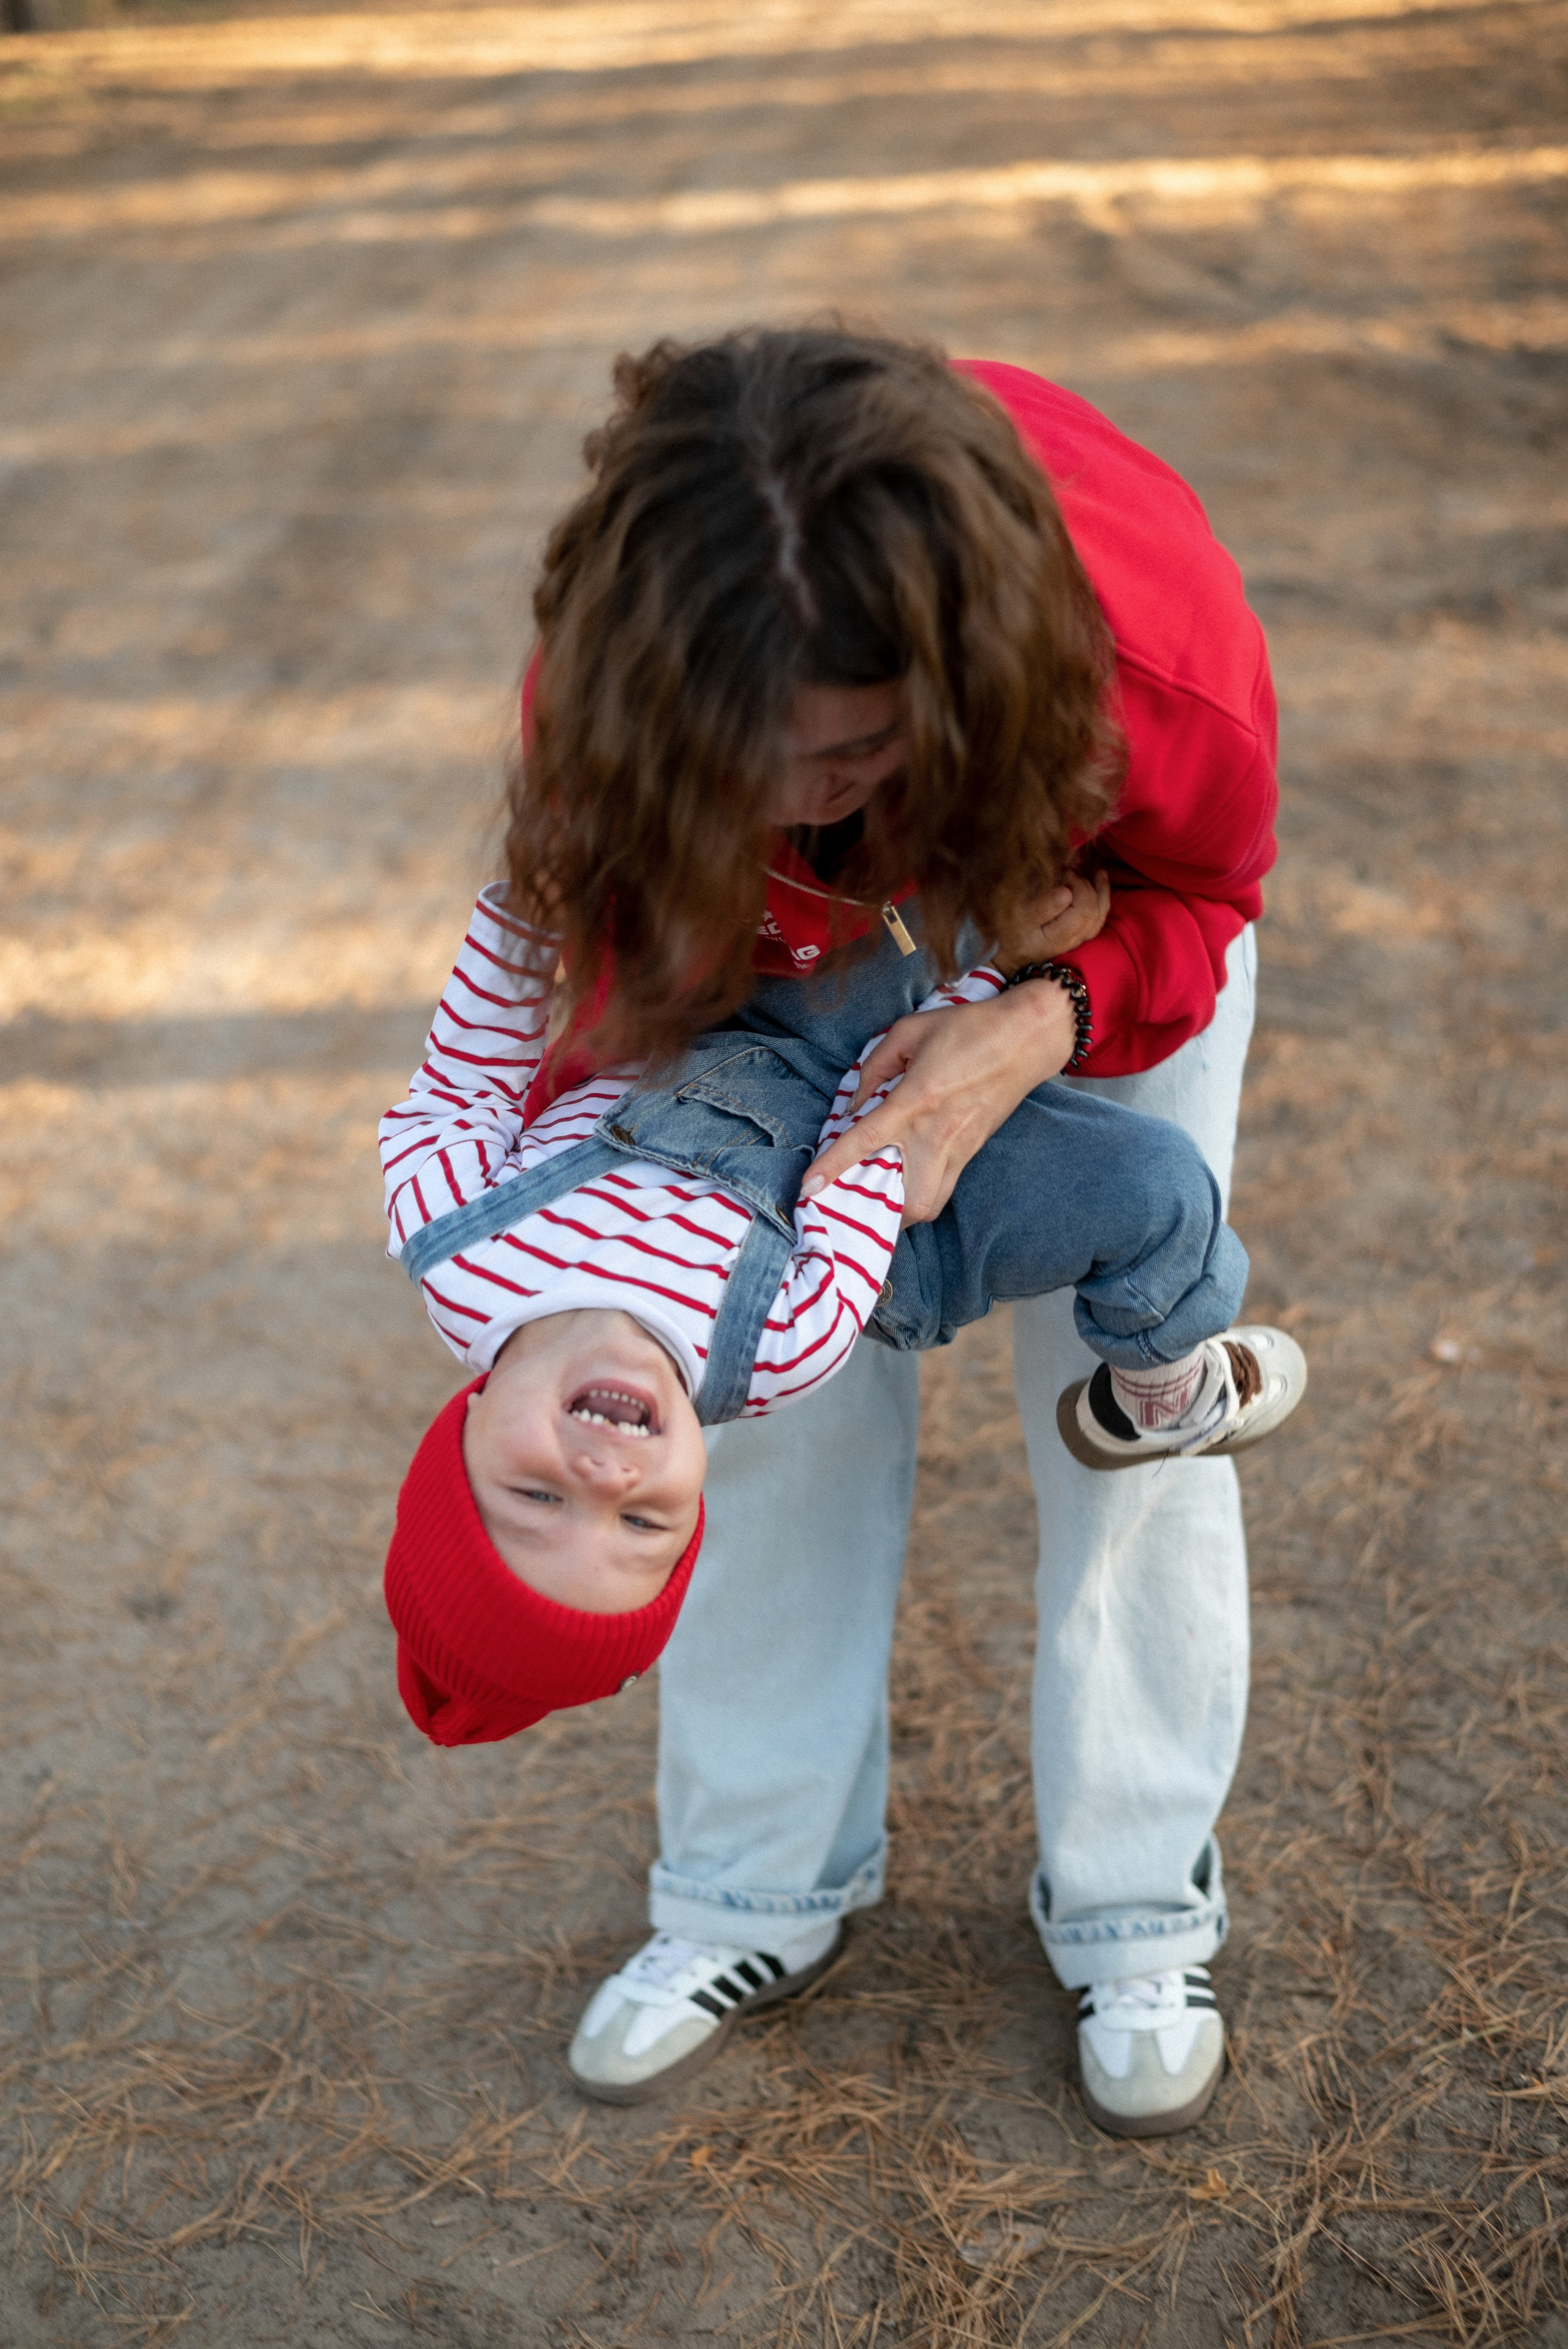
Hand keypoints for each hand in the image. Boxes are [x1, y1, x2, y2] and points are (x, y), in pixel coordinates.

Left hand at [801, 982, 1076, 1224]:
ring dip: (903, 1210)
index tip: (807, 1187)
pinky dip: (923, 1195)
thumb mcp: (910, 1031)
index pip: (866, 1139)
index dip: (833, 1165)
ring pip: (930, 1205)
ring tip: (881, 1194)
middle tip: (855, 1198)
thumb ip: (875, 1066)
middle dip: (881, 1212)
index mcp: (915, 1099)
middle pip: (910, 1201)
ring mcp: (959, 1148)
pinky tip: (907, 1177)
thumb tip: (855, 1103)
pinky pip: (945, 1189)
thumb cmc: (968, 1028)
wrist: (1026, 1038)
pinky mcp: (974, 1151)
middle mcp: (937, 1133)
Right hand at [991, 868, 1110, 977]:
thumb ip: (1043, 907)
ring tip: (1099, 873)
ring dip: (1101, 892)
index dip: (1079, 886)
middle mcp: (1072, 940)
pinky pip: (1097, 920)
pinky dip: (1100, 902)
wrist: (1007, 957)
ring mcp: (1076, 940)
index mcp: (1058, 936)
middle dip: (1087, 886)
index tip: (1064, 873)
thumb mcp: (1018, 919)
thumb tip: (1066, 893)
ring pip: (1099, 916)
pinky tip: (1098, 888)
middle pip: (1094, 911)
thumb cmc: (1008, 934)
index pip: (1084, 909)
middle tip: (1070, 873)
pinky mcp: (1076, 937)